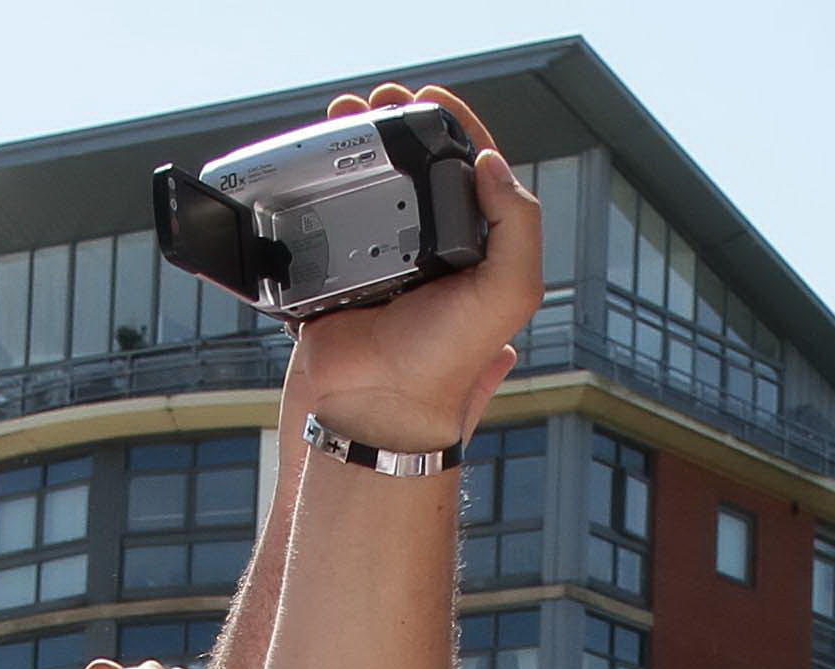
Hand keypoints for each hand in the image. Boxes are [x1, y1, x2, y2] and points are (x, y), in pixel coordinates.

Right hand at [282, 85, 544, 451]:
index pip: (475, 170)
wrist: (375, 404)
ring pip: (373, 183)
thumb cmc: (445, 359)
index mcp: (475, 249)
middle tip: (381, 98)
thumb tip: (491, 161)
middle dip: (401, 125)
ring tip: (345, 113)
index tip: (430, 98)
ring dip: (359, 142)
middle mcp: (433, 249)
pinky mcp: (338, 270)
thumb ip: (518, 225)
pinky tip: (316, 158)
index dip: (457, 126)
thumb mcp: (509, 292)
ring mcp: (383, 257)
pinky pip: (331, 213)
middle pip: (420, 168)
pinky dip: (324, 181)